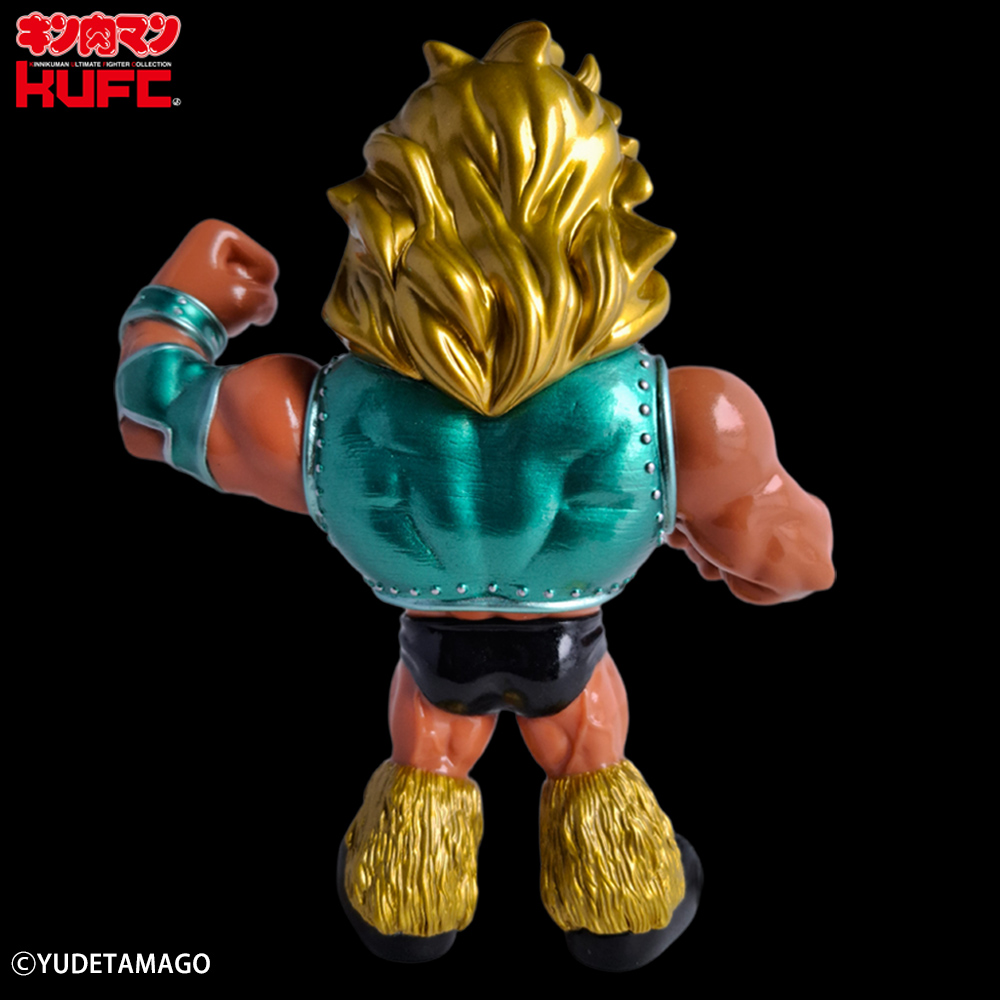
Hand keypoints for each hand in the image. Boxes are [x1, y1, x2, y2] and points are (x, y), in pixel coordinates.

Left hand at [151, 219, 277, 336]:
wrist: (164, 331)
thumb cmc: (204, 308)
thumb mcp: (251, 300)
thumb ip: (269, 300)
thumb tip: (259, 310)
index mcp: (218, 231)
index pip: (267, 265)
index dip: (259, 286)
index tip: (233, 294)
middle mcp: (206, 242)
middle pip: (254, 275)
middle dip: (247, 295)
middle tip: (223, 305)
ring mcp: (200, 265)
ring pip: (243, 289)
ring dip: (239, 306)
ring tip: (216, 313)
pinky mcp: (195, 286)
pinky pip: (226, 298)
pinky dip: (227, 312)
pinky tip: (210, 319)